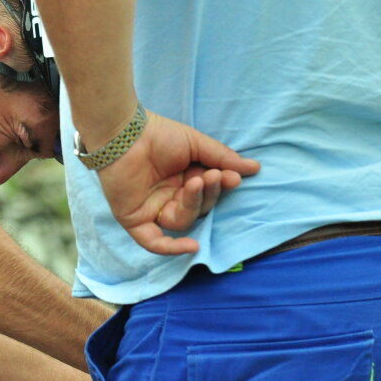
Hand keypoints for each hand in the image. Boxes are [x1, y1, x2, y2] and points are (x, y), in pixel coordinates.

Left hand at [92, 111, 259, 254]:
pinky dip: (171, 248)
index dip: (221, 188)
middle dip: (208, 194)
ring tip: (196, 182)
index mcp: (182, 181)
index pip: (208, 194)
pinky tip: (192, 246)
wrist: (126, 133)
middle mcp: (168, 197)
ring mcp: (151, 209)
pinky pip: (153, 241)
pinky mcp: (134, 218)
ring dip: (193, 204)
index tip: (233, 177)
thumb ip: (223, 158)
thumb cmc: (158, 134)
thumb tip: (254, 168)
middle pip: (197, 209)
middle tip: (213, 176)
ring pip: (181, 221)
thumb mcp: (196, 145)